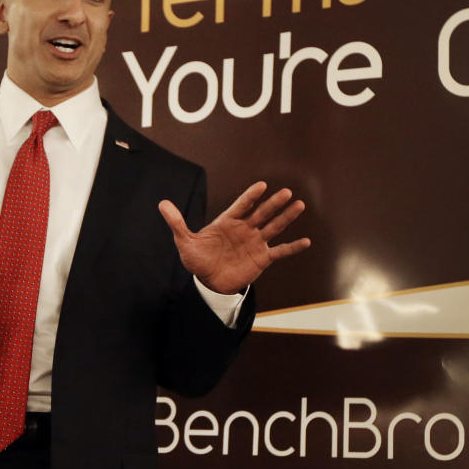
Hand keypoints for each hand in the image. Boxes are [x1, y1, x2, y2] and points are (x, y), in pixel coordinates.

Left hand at [158, 181, 310, 294]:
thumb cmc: (197, 259)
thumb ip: (177, 222)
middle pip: (262, 213)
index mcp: (228, 221)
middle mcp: (245, 229)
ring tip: (300, 205)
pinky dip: (292, 247)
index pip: (242, 205)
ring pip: (273, 227)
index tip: (262, 186)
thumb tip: (162, 203)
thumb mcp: (184, 241)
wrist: (208, 282)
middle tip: (287, 192)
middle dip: (274, 204)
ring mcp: (255, 242)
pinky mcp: (261, 259)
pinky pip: (280, 252)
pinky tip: (306, 241)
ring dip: (286, 217)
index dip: (251, 196)